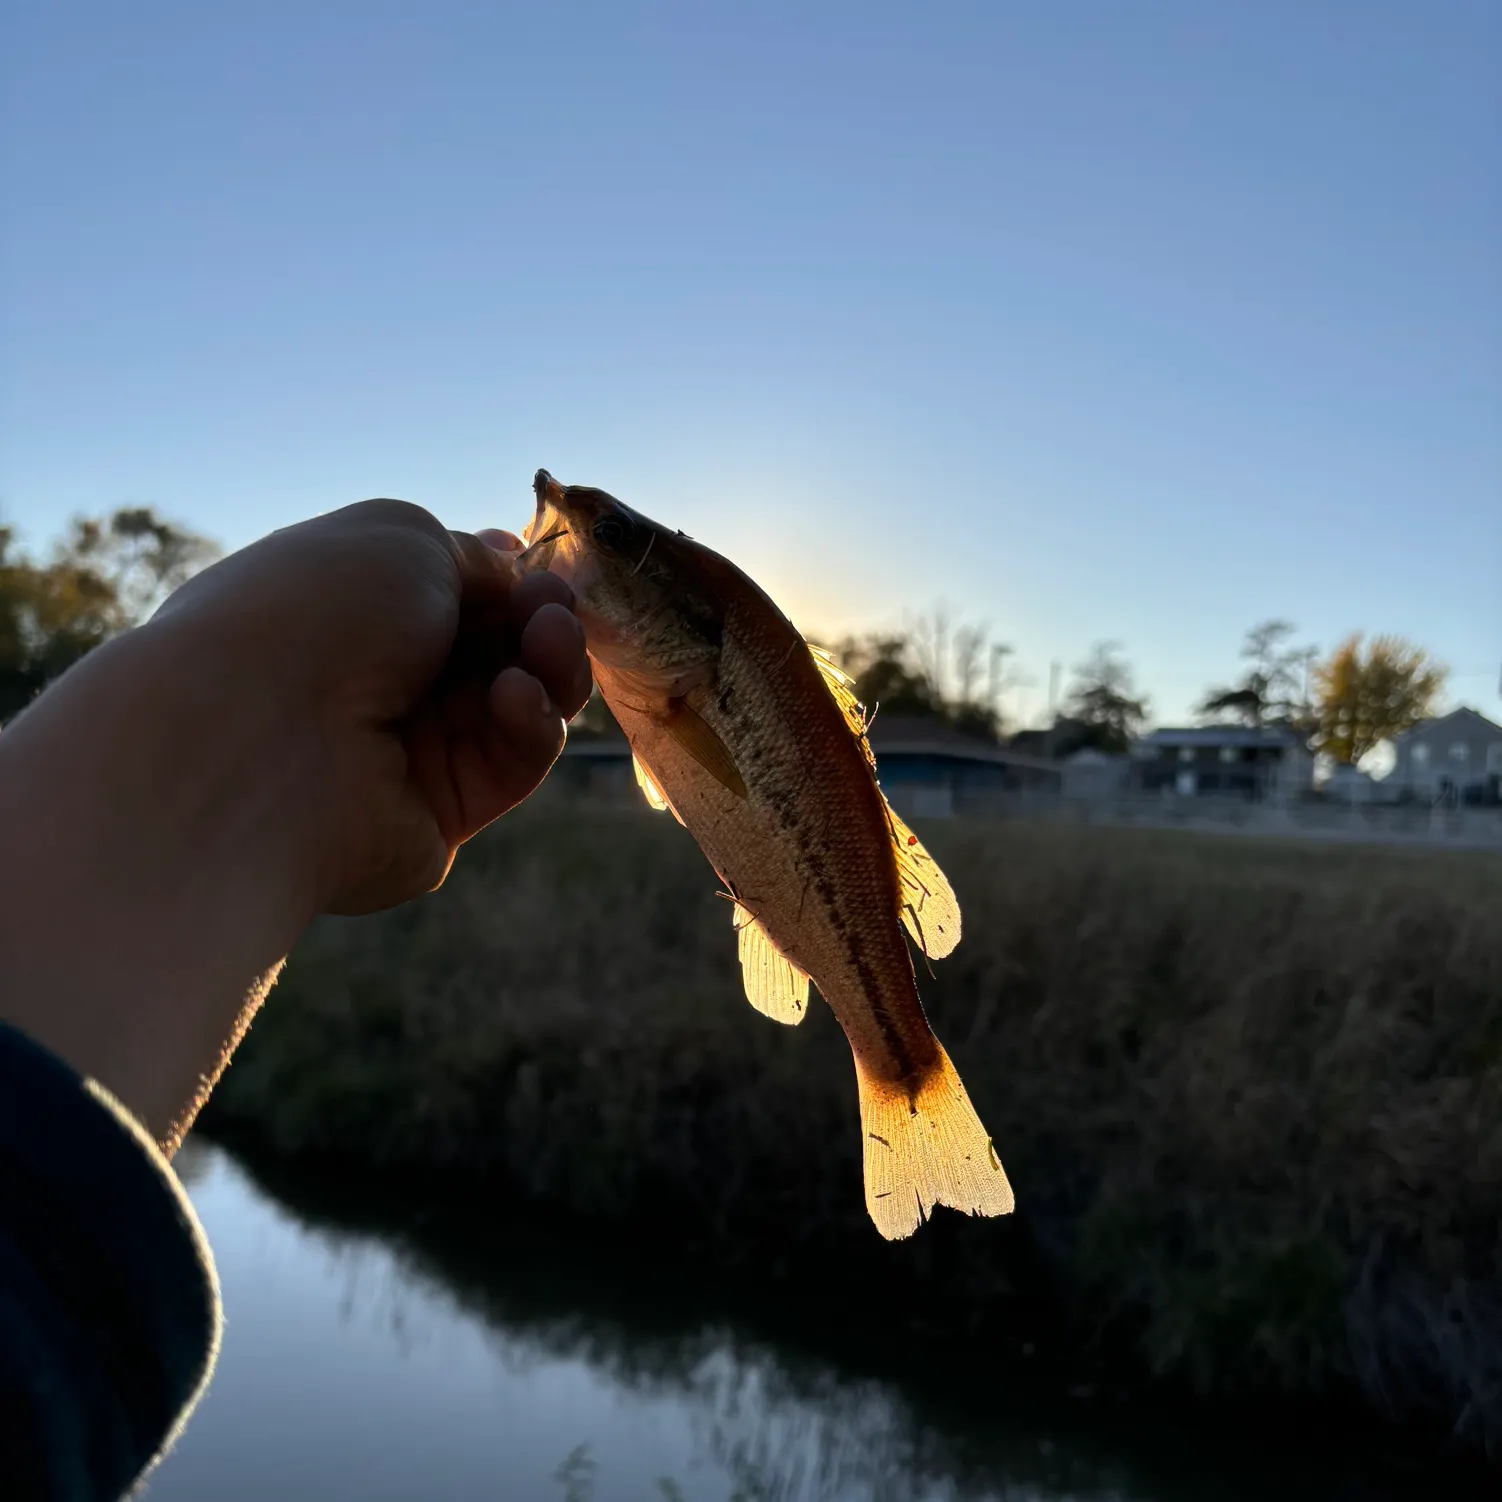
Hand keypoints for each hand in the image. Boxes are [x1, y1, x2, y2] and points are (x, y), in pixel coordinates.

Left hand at [154, 499, 592, 912]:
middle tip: (553, 611)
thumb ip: (473, 557)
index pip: (455, 599)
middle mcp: (377, 683)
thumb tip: (515, 579)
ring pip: (518, 706)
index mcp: (354, 611)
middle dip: (540, 622)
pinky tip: (515, 699)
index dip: (509, 585)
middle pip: (498, 652)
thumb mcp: (403, 538)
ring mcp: (409, 753)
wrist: (261, 735)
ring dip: (549, 667)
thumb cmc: (320, 612)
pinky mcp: (440, 815)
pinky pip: (511, 764)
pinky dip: (529, 724)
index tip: (538, 574)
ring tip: (550, 642)